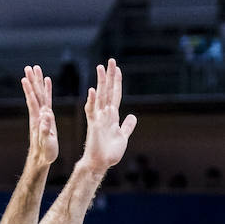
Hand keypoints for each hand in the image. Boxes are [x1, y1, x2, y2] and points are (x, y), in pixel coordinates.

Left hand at [22, 64, 57, 166]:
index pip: (33, 102)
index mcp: (38, 120)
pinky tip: (46, 82)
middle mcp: (38, 114)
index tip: (25, 79)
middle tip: (29, 67)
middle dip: (32, 81)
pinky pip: (46, 100)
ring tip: (36, 69)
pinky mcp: (47, 116)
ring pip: (40, 94)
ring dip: (37, 82)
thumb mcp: (46, 143)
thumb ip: (45, 129)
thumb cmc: (45, 152)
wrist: (42, 157)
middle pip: (35, 94)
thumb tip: (47, 115)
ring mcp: (42, 114)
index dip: (29, 91)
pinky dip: (46, 90)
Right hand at [79, 60, 136, 174]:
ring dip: (101, 83)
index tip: (117, 69)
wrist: (100, 163)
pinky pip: (91, 111)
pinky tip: (93, 91)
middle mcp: (104, 114)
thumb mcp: (123, 136)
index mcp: (112, 116)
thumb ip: (127, 126)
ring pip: (100, 97)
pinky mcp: (93, 125)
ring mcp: (98, 118)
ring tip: (101, 68)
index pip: (115, 95)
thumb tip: (133, 116)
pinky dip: (92, 101)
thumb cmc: (110, 152)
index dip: (117, 82)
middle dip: (109, 76)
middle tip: (110, 61)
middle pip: (107, 91)